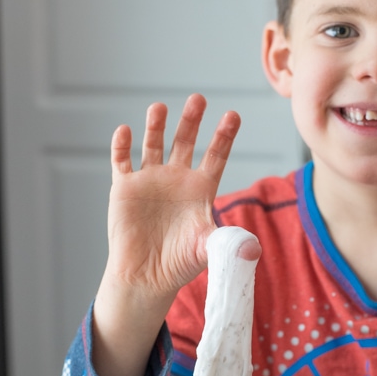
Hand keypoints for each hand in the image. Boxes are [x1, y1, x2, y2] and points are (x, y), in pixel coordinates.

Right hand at [106, 93, 246, 295]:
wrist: (146, 276)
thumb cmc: (180, 263)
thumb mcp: (209, 250)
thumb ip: (230, 244)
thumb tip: (254, 250)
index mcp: (201, 188)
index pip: (216, 155)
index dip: (224, 136)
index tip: (233, 114)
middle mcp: (177, 179)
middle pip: (186, 141)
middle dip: (191, 120)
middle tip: (198, 99)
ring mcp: (150, 180)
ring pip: (153, 144)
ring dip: (156, 125)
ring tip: (160, 108)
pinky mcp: (125, 188)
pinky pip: (122, 160)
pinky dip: (122, 145)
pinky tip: (126, 131)